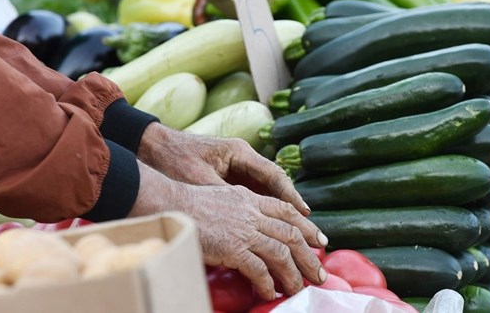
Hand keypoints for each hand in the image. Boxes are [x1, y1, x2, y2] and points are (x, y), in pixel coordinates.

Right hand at [129, 163, 327, 299]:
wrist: (170, 204)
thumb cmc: (190, 203)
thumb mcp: (223, 196)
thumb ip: (242, 207)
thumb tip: (253, 224)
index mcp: (251, 199)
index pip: (288, 211)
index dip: (307, 227)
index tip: (319, 241)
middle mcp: (252, 213)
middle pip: (292, 234)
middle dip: (309, 256)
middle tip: (319, 273)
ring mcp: (244, 230)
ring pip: (281, 253)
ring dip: (293, 273)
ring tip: (298, 288)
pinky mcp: (232, 248)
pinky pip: (258, 269)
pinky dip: (267, 283)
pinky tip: (270, 293)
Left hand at [138, 123, 310, 215]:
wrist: (151, 146)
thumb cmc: (174, 159)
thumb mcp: (198, 180)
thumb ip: (222, 199)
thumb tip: (241, 224)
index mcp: (240, 152)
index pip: (273, 175)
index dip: (290, 196)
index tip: (305, 214)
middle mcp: (243, 157)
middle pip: (275, 184)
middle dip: (292, 207)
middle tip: (310, 229)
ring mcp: (236, 166)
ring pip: (265, 191)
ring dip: (279, 211)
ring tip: (298, 233)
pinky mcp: (228, 176)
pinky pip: (251, 195)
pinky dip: (262, 211)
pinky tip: (270, 230)